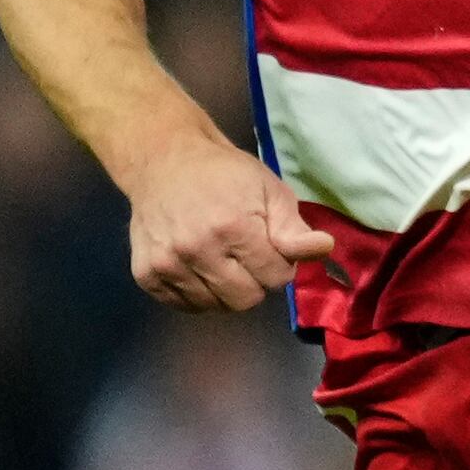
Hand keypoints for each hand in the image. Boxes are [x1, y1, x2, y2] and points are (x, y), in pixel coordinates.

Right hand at [123, 133, 336, 310]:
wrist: (164, 162)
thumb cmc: (225, 175)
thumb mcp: (270, 191)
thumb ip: (294, 228)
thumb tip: (323, 248)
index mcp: (232, 227)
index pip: (275, 278)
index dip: (280, 265)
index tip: (271, 247)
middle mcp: (196, 250)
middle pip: (246, 299)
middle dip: (256, 281)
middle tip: (247, 256)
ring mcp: (166, 264)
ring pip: (215, 307)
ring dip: (227, 290)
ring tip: (223, 260)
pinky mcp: (145, 274)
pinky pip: (184, 306)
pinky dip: (198, 294)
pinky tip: (200, 268)